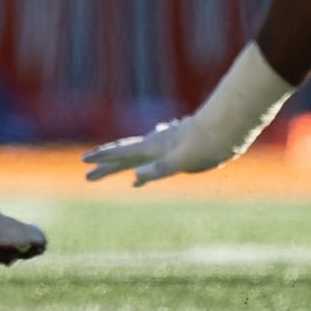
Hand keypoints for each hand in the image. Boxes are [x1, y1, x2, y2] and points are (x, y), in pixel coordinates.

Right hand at [81, 115, 239, 185]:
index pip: (121, 152)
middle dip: (105, 166)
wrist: (226, 131)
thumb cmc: (204, 145)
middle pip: (124, 156)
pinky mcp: (174, 154)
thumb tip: (135, 177)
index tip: (84, 161)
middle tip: (87, 175)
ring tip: (105, 174)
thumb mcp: (181, 161)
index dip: (102, 157)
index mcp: (152, 146)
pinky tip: (138, 180)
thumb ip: (158, 169)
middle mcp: (154, 145)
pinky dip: (139, 171)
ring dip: (119, 167)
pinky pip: (149, 164)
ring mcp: (164, 148)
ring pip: (135, 159)